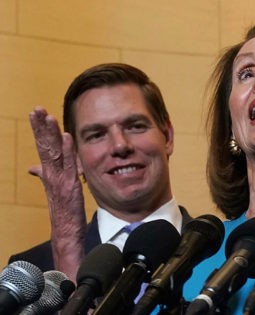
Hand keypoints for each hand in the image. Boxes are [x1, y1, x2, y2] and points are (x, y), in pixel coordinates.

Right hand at [29, 106, 86, 281]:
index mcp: (49, 173)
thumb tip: (33, 167)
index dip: (39, 130)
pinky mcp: (70, 186)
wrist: (65, 232)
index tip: (35, 114)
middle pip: (44, 146)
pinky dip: (67, 150)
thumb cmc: (63, 210)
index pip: (42, 147)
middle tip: (36, 109)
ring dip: (50, 134)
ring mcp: (60, 180)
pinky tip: (66, 137)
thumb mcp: (54, 189)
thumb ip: (45, 175)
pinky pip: (69, 165)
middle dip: (40, 127)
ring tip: (46, 116)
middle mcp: (52, 174)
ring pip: (53, 153)